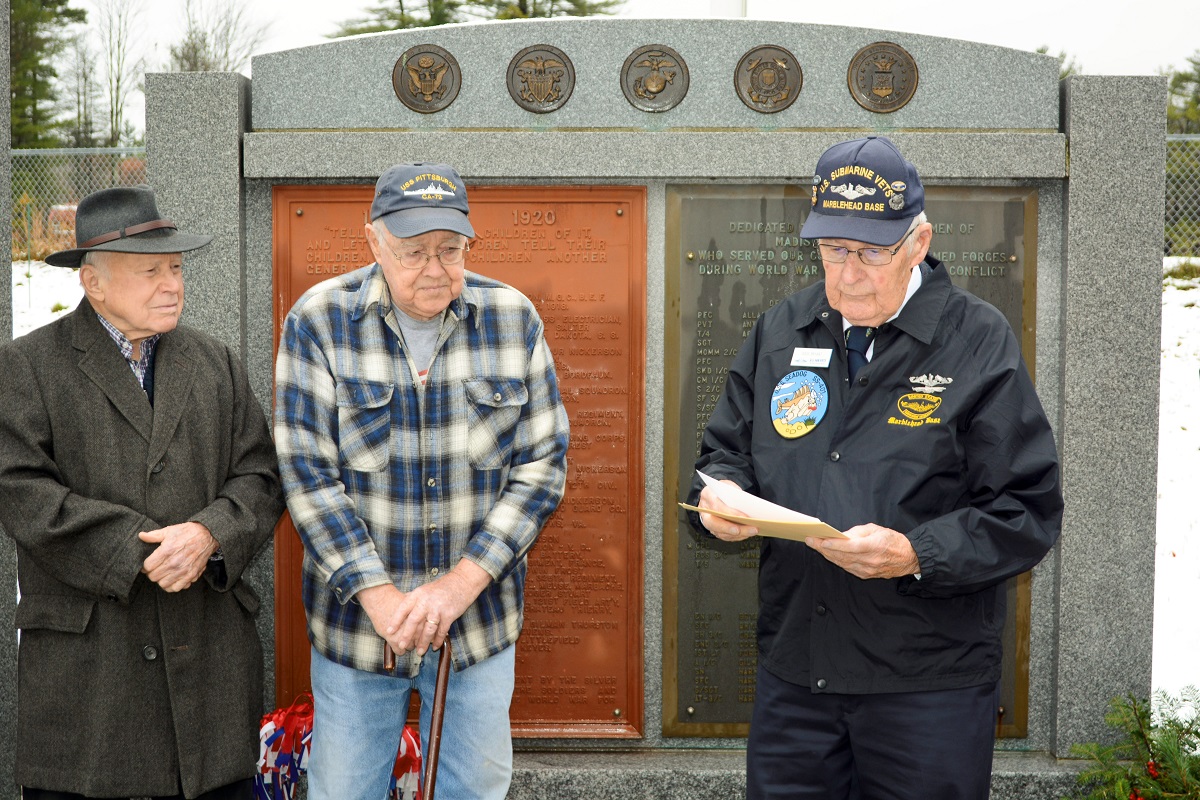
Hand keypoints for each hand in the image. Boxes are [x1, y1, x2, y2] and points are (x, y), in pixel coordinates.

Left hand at [139, 522, 218, 591]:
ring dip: (161, 579)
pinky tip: (173, 578)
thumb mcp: (169, 530)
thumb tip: (141, 536)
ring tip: (164, 573)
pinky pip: (176, 588)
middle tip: (156, 568)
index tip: (148, 563)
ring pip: (163, 584)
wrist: (208, 535)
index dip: (145, 565)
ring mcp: (183, 571)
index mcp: (166, 551)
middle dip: (152, 572)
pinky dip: (173, 585)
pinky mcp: (191, 575)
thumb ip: (154, 535)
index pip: (147, 567)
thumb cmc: (187, 532)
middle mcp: (174, 563)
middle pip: (153, 577)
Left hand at [358, 560, 491, 656]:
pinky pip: (442, 631)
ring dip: (423, 642)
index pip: (403, 608)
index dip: (395, 620)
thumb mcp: (425, 589)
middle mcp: (426, 601)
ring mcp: (438, 608)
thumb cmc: (442, 587)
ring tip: (419, 652)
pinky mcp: (450, 614)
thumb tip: (400, 609)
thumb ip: (413, 599)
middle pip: (414, 621)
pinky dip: (438, 640)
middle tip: (402, 646)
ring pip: (428, 629)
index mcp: (418, 594)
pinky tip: (435, 647)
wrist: (462, 582)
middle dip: (407, 635)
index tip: (389, 631)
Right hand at [696, 481, 758, 541]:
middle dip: (734, 528)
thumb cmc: (722, 490)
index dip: (731, 513)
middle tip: (751, 529)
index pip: (718, 507)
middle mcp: (705, 511)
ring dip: (739, 534)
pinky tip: (748, 533)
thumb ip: (735, 493)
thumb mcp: (728, 485)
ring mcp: (708, 522)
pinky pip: (725, 536)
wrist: (713, 495)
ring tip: (753, 531)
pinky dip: (737, 537)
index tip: (745, 517)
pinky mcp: (714, 530)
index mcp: (707, 496)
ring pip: (721, 533)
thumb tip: (747, 505)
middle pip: (716, 524)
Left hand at [805, 523, 919, 579]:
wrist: (908, 558)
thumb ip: (857, 533)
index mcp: (874, 546)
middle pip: (842, 555)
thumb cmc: (892, 540)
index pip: (850, 547)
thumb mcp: (876, 529)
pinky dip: (836, 560)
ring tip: (814, 546)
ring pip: (842, 563)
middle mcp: (870, 561)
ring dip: (826, 555)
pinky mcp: (865, 575)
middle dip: (823, 548)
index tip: (820, 541)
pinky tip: (827, 554)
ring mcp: (867, 570)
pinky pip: (847, 567)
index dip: (834, 545)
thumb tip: (839, 536)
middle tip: (809, 540)